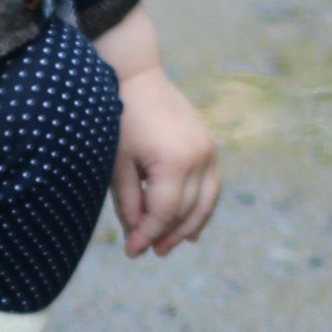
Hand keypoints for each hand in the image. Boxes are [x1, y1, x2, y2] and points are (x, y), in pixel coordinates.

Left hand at [113, 61, 220, 257]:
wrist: (139, 79)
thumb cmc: (122, 121)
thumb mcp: (118, 166)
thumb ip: (129, 204)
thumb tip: (138, 240)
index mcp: (174, 161)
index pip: (163, 212)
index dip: (148, 235)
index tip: (132, 251)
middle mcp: (199, 157)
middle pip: (185, 211)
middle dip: (165, 235)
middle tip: (147, 251)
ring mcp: (209, 151)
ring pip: (205, 203)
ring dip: (187, 228)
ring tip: (166, 246)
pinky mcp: (210, 147)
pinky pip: (212, 188)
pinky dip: (202, 209)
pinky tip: (190, 230)